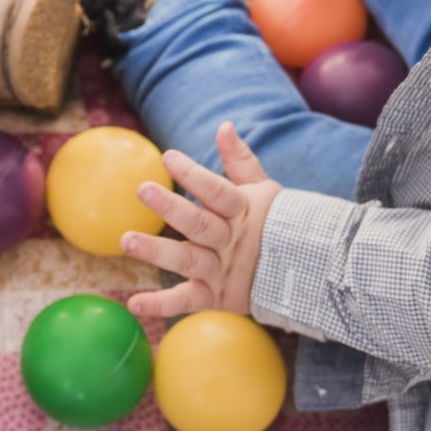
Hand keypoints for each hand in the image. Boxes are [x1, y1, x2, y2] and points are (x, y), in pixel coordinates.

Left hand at [122, 123, 281, 321]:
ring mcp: (221, 270)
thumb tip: (224, 126)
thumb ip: (239, 161)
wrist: (304, 275)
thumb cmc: (274, 224)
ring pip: (187, 260)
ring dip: (156, 251)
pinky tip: (134, 303)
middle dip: (171, 208)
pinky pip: (185, 301)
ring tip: (126, 240)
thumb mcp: (262, 191)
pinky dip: (160, 304)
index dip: (195, 175)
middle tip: (143, 190)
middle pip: (199, 224)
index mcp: (242, 212)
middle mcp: (230, 242)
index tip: (169, 156)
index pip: (218, 192)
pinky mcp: (214, 297)